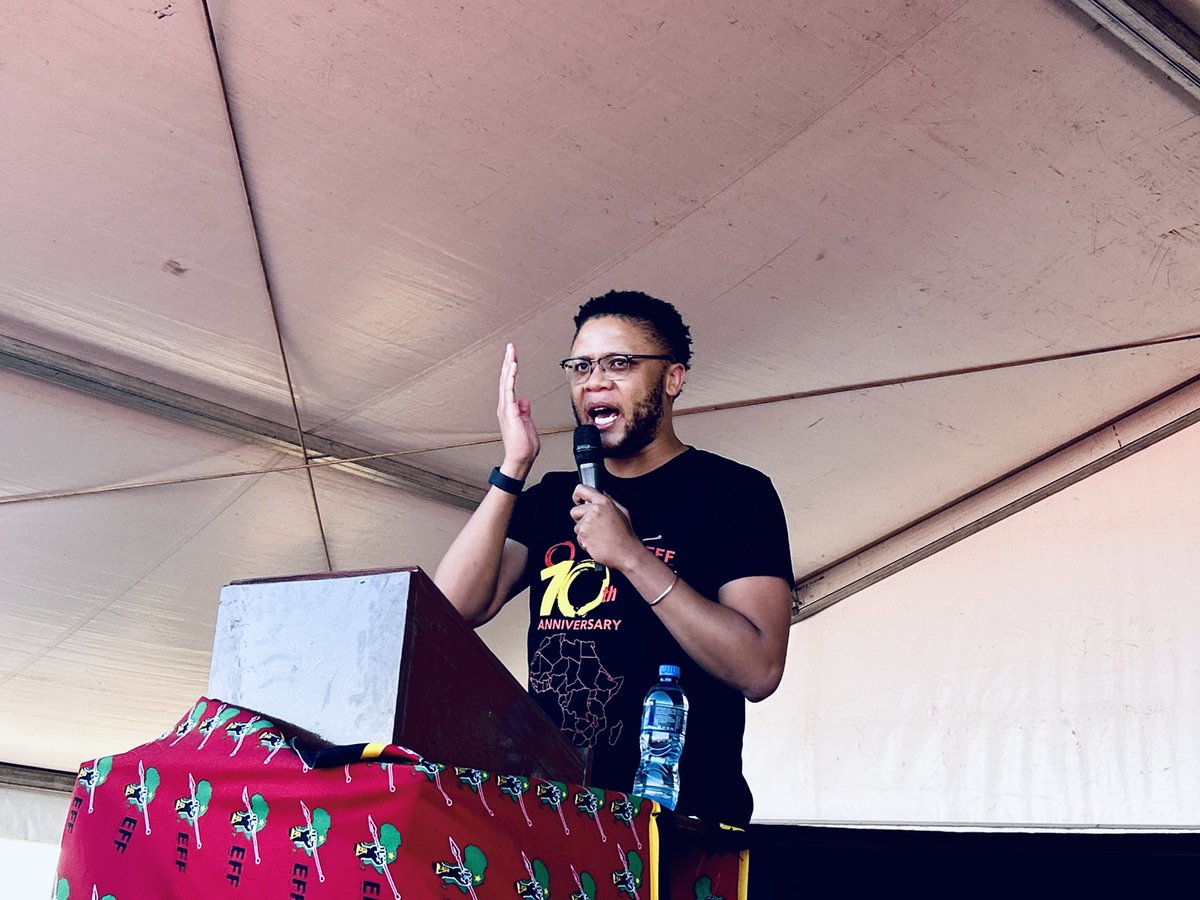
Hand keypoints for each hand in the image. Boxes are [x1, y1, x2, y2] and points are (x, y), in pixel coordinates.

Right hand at [497, 343, 539, 477]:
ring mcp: (505, 408)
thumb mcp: (527, 424)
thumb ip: (524, 411)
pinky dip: (510, 376)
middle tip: (510, 347)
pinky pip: (509, 389)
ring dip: (508, 365)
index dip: (511, 370)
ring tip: (510, 351)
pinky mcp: (509, 411)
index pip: (509, 384)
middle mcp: (505, 406)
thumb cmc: (524, 446)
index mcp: (509, 409)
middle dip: (508, 362)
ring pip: (505, 381)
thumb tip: (524, 400)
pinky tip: (512, 365)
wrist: (520, 458)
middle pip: (505, 379)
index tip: (513, 357)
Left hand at [570, 484, 641, 569]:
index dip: (577, 495)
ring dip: (584, 532)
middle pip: (575, 511)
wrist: (626, 552)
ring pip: (577, 526)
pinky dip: (585, 541)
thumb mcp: (622, 512)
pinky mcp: (583, 535)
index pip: (582, 489)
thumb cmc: (625, 535)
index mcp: (604, 502)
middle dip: (580, 518)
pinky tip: (597, 542)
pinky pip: (578, 538)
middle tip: (593, 526)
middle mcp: (594, 510)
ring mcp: (587, 523)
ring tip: (598, 535)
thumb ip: (609, 501)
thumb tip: (602, 494)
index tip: (578, 500)